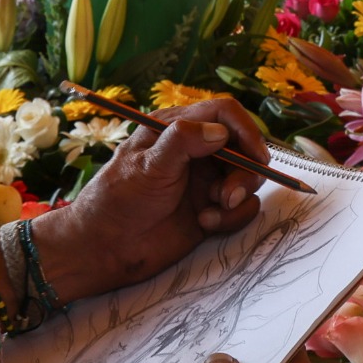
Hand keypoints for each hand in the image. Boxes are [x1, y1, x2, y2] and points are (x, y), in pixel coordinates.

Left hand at [31, 97, 268, 302]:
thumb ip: (183, 141)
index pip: (225, 114)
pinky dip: (232, 217)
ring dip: (238, 196)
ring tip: (212, 212)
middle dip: (244, 172)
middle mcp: (197, 151)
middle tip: (228, 195)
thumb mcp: (148, 164)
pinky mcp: (212, 209)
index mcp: (178, 128)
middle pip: (244, 148)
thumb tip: (220, 132)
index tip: (255, 155)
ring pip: (248, 178)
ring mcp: (206, 181)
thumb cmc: (119, 199)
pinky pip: (243, 208)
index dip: (246, 130)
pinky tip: (205, 223)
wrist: (106, 248)